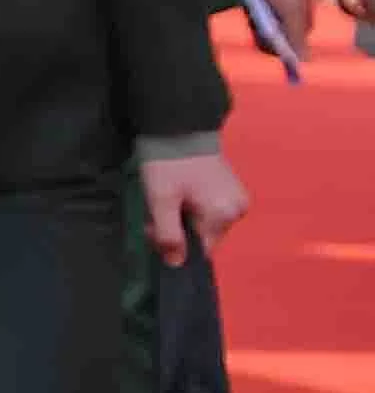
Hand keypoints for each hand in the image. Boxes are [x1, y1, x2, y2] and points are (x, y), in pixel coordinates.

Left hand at [141, 148, 250, 265]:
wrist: (179, 128)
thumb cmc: (168, 163)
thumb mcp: (160, 199)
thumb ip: (168, 234)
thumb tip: (175, 264)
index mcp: (223, 215)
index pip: (200, 250)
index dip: (175, 245)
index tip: (154, 228)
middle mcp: (237, 210)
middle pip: (203, 237)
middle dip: (176, 230)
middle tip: (154, 211)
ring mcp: (237, 200)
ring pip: (206, 225)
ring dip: (183, 218)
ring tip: (168, 197)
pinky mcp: (232, 191)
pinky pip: (212, 211)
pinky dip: (194, 207)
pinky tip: (180, 192)